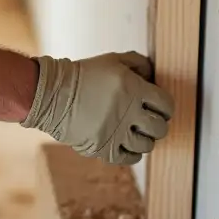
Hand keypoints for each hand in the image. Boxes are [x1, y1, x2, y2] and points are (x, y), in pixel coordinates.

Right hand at [20, 52, 173, 164]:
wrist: (52, 94)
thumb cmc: (83, 75)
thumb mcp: (112, 60)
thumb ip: (138, 63)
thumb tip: (152, 75)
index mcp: (135, 89)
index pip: (166, 105)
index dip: (165, 107)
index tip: (159, 108)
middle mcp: (129, 112)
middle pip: (160, 128)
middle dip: (156, 124)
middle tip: (147, 121)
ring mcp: (116, 133)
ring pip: (147, 145)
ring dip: (144, 139)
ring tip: (134, 132)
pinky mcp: (103, 148)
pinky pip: (130, 158)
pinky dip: (132, 153)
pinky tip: (126, 143)